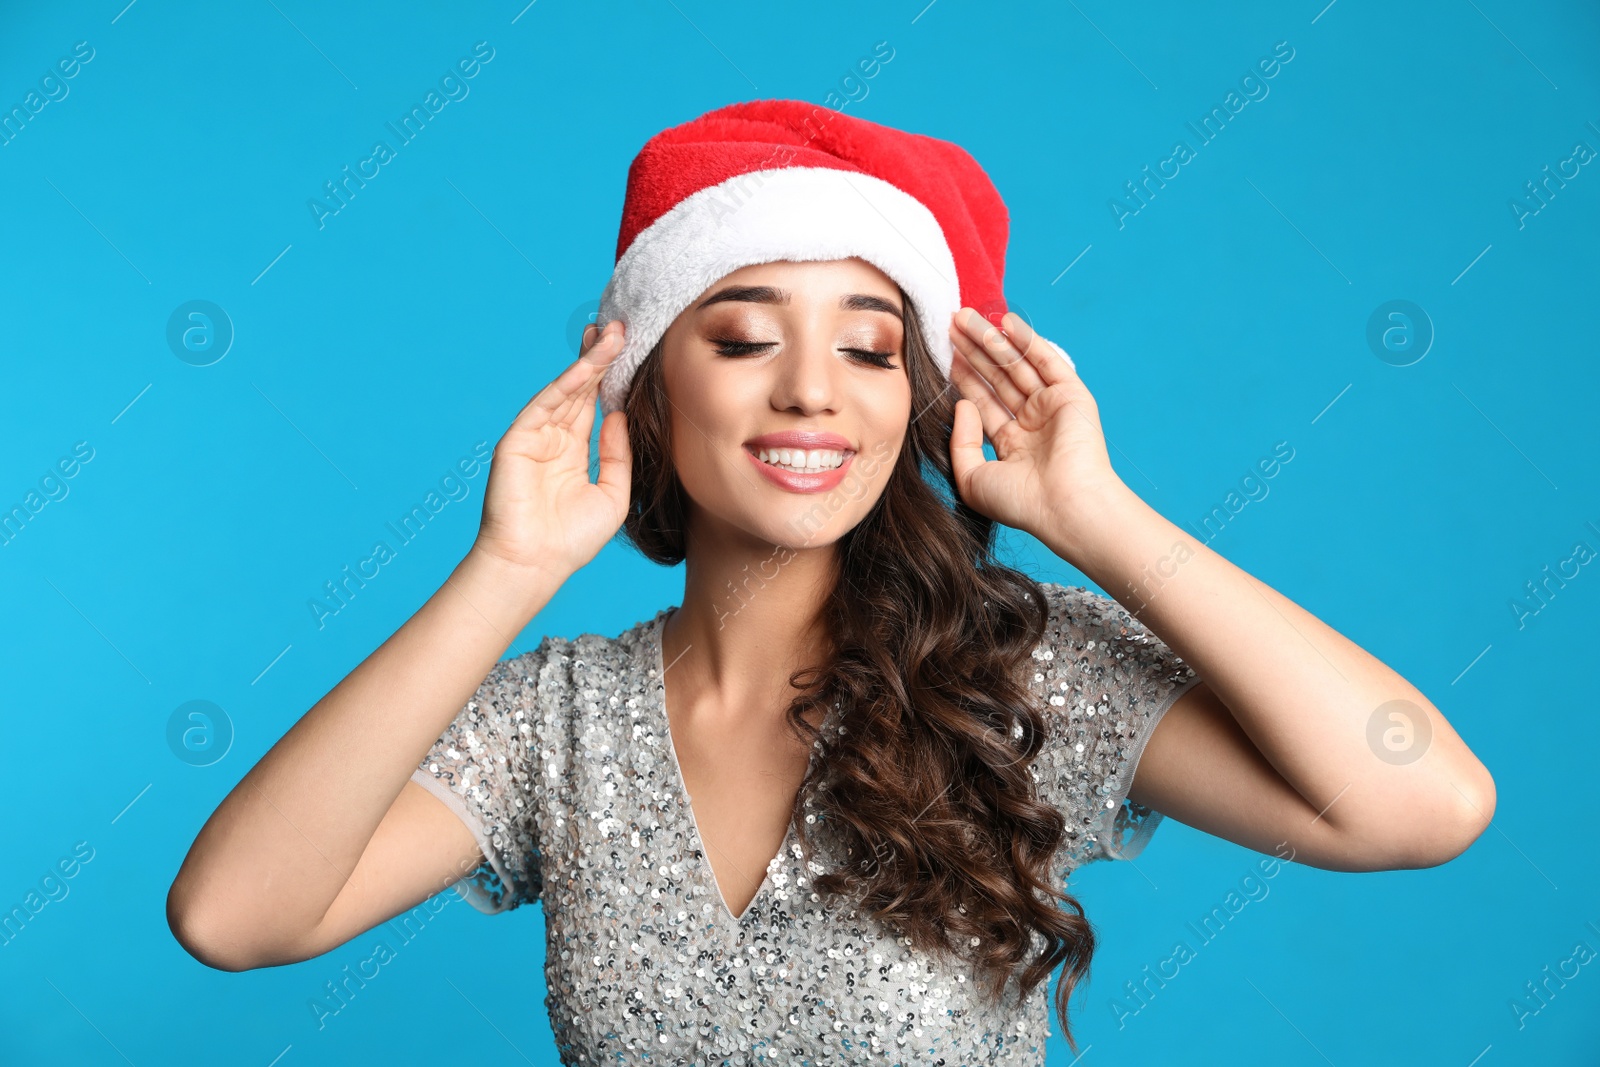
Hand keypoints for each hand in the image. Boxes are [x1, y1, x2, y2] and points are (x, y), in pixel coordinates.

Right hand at [471, 320, 631, 577]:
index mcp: (573, 453)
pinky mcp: (517, 440)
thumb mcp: (613, 495)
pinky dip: (566, 383)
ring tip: (611, 335)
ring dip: (588, 362)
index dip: (610, 378)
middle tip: (621, 327)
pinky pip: (545, 404)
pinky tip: (588, 365)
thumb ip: (618, 455)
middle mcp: (553, 440)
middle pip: (580, 389)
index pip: (594, 405)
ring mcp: (534, 437)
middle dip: (600, 358)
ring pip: (565, 390)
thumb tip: (620, 416)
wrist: (534, 565)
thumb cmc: (572, 541)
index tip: (630, 350)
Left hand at [947, 308, 1123, 542]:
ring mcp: (1053, 408)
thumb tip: (962, 404)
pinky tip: (1003, 321)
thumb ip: (961, 442)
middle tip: (951, 323)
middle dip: (973, 351)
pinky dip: (1027, 340)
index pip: (984, 401)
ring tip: (966, 317)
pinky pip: (1045, 361)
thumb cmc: (1019, 502)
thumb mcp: (972, 478)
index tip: (945, 352)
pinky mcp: (1071, 396)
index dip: (964, 376)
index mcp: (1012, 445)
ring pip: (1017, 365)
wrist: (1064, 506)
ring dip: (992, 340)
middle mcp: (1033, 424)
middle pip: (997, 378)